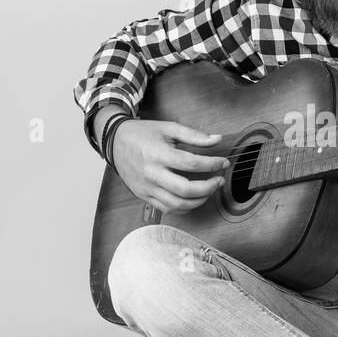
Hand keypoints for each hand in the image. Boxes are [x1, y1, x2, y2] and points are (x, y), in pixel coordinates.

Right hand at [109, 119, 229, 213]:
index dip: (212, 164)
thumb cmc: (142, 134)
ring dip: (199, 201)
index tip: (223, 163)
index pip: (192, 164)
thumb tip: (217, 139)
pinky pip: (167, 208)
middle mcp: (152, 173)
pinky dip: (184, 208)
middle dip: (209, 188)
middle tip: (219, 180)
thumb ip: (194, 135)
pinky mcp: (143, 196)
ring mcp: (147, 187)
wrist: (114, 142)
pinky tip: (193, 199)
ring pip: (178, 204)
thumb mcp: (168, 128)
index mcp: (159, 154)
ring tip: (209, 190)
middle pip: (186, 189)